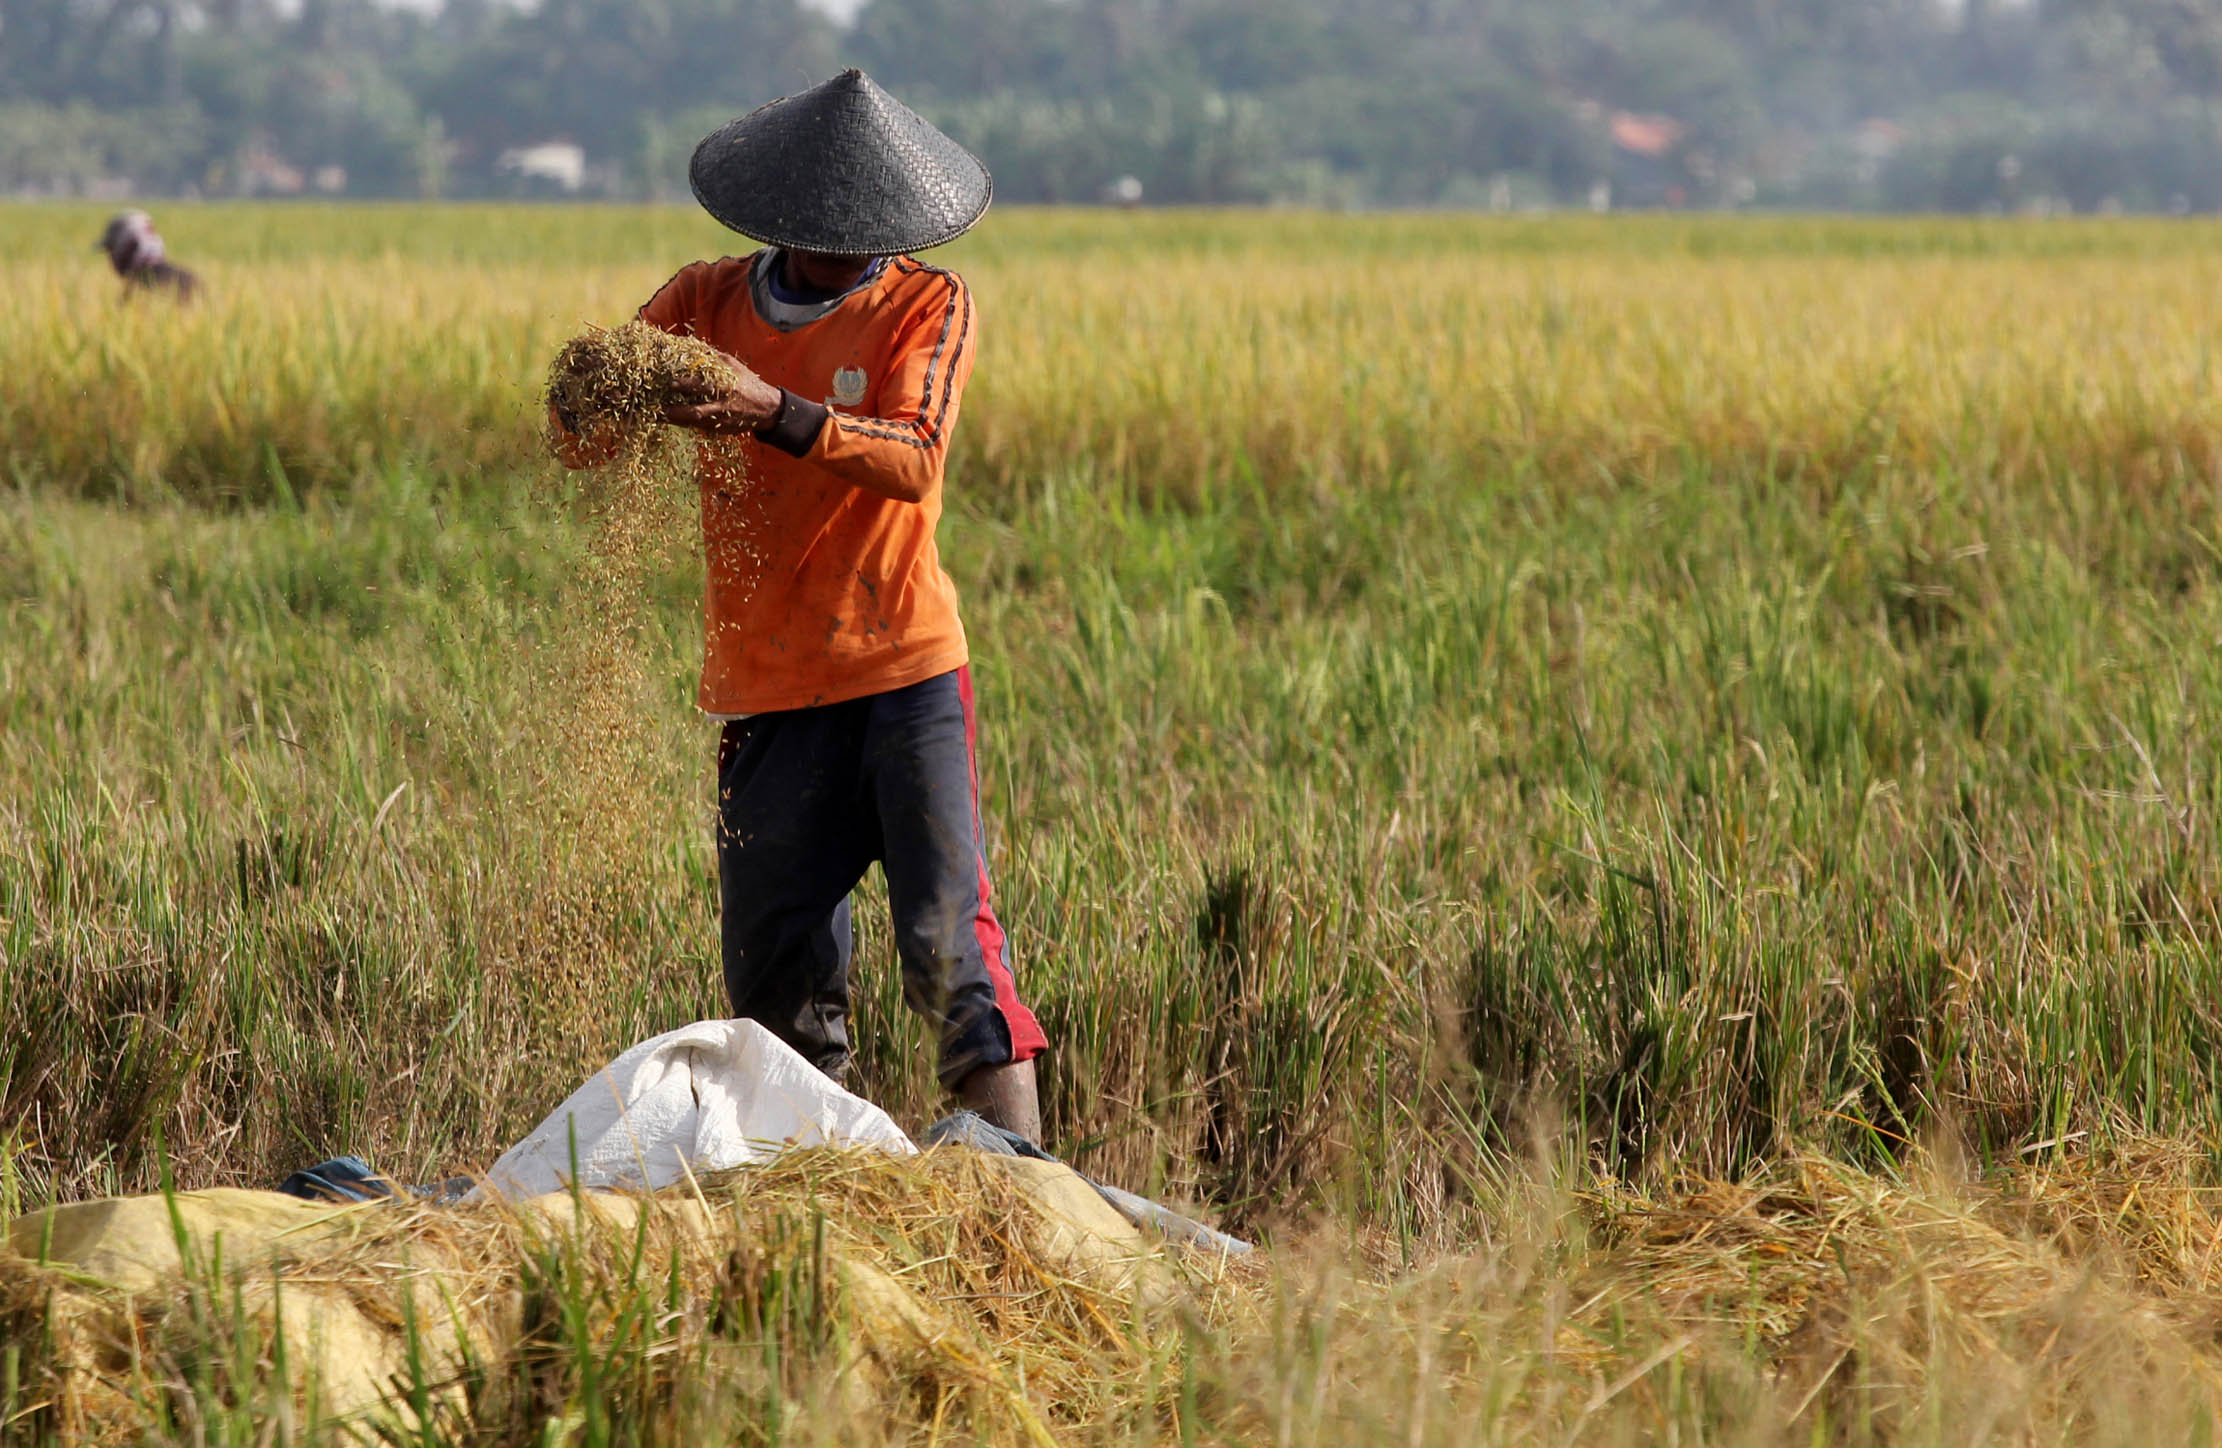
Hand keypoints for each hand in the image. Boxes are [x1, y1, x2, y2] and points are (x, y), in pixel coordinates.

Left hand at [662, 354, 784, 435]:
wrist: (766, 409)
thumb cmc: (746, 383)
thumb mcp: (733, 366)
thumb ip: (712, 357)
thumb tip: (691, 346)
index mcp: (727, 387)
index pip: (704, 386)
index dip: (687, 385)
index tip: (672, 383)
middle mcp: (723, 406)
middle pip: (696, 411)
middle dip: (676, 411)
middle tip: (658, 408)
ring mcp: (721, 420)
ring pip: (694, 423)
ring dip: (676, 421)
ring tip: (657, 416)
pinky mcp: (720, 430)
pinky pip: (699, 428)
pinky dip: (685, 424)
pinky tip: (673, 420)